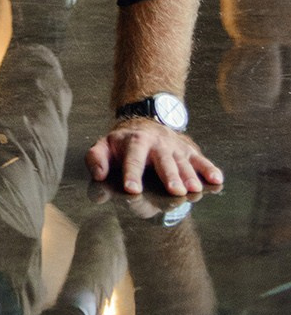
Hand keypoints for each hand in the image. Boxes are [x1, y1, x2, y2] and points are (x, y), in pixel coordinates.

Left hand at [85, 118, 222, 197]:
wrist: (143, 122)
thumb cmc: (122, 144)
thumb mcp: (104, 146)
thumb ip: (96, 160)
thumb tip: (99, 176)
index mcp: (133, 141)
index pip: (132, 158)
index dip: (131, 173)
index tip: (131, 190)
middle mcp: (156, 142)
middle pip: (162, 159)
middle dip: (169, 175)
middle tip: (175, 192)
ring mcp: (174, 146)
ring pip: (182, 160)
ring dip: (189, 175)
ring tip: (194, 190)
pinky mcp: (188, 150)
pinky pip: (200, 159)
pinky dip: (209, 169)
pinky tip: (217, 180)